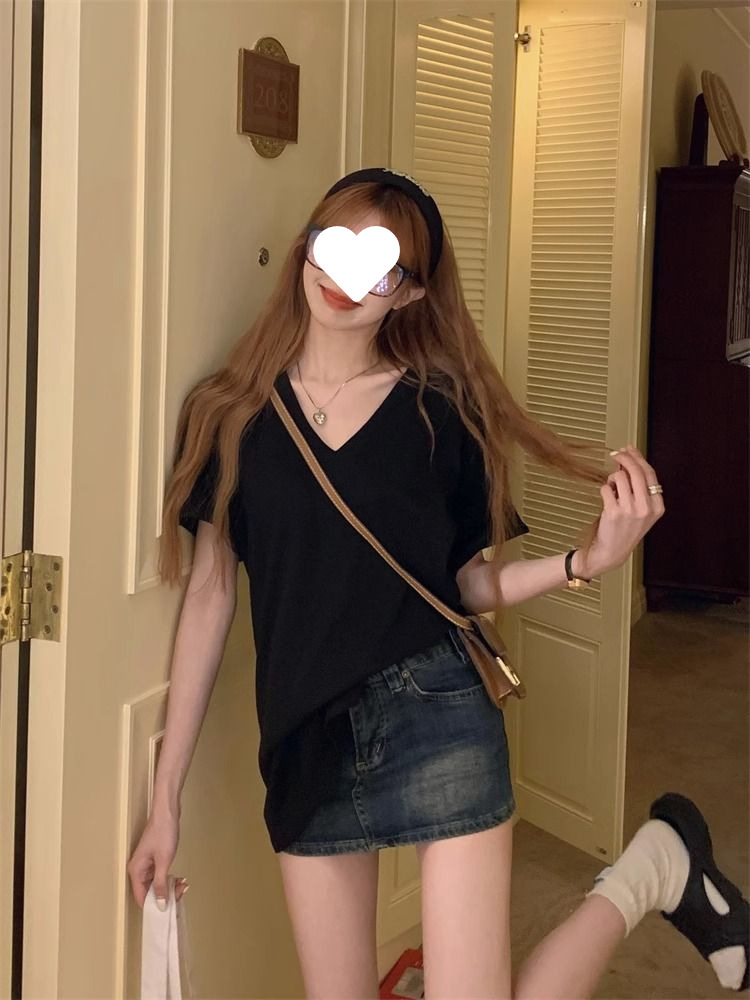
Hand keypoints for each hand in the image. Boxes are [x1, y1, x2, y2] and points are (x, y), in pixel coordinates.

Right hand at [126, 808, 188, 909]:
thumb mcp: (163, 861)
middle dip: (165, 895)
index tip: (169, 909)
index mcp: (135, 871)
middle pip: (149, 892)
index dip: (154, 906)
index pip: (141, 898)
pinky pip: (160, 875)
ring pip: (156, 884)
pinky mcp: (154, 859)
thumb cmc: (163, 833)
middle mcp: (138, 869)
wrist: (168, 812)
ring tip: (183, 884)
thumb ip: (161, 884)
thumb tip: (160, 905)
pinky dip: (169, 878)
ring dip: (170, 887)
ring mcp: (146, 864)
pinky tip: (180, 878)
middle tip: (181, 891)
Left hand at [579, 444, 664, 577]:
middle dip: (624, 458)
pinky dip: (604, 489)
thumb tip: (628, 457)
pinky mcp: (614, 512)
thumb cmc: (625, 527)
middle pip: (636, 471)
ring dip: (612, 478)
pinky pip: (606, 488)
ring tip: (612, 489)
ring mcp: (631, 510)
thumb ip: (638, 485)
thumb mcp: (640, 508)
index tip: (628, 448)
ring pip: (620, 477)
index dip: (638, 457)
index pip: (650, 473)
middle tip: (615, 454)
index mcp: (658, 506)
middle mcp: (647, 508)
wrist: (613, 551)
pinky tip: (607, 499)